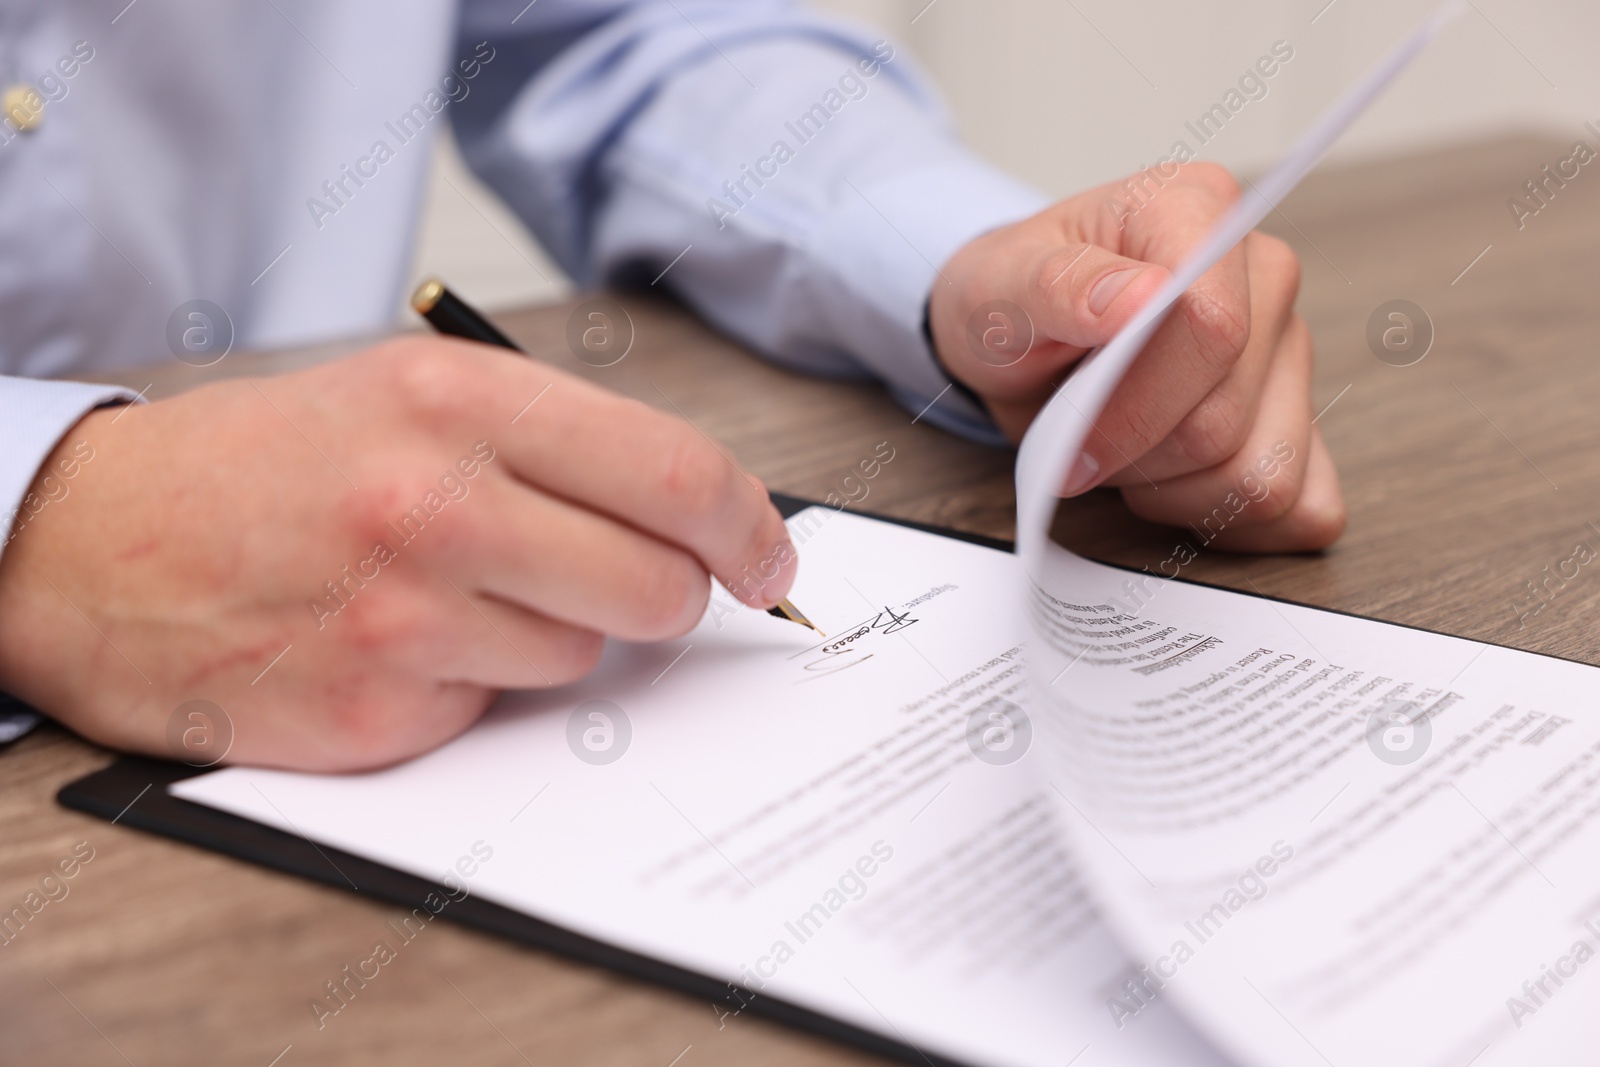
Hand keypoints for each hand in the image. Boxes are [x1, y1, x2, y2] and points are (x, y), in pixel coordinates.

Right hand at [0, 338, 795, 769]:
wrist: (97, 544)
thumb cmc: (268, 467)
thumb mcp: (408, 397)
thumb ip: (553, 444)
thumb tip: (694, 513)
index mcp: (462, 399)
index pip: (677, 472)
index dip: (750, 528)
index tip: (770, 561)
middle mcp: (438, 500)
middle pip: (658, 582)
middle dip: (667, 596)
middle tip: (631, 587)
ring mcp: (406, 612)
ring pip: (586, 656)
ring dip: (550, 637)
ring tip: (452, 595)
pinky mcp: (375, 707)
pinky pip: (497, 708)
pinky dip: (473, 686)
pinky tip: (395, 645)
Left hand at [929, 162, 1345, 551]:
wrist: (1022, 335)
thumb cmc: (1014, 300)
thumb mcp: (999, 286)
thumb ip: (1057, 286)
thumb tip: (1137, 298)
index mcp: (1199, 210)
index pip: (1212, 327)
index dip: (1137, 406)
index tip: (1074, 436)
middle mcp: (1264, 276)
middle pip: (1225, 418)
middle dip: (1138, 455)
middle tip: (1081, 438)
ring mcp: (1291, 351)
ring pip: (1263, 476)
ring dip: (1173, 492)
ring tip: (1123, 452)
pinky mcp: (1300, 419)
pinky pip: (1302, 507)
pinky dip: (1223, 518)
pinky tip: (1171, 487)